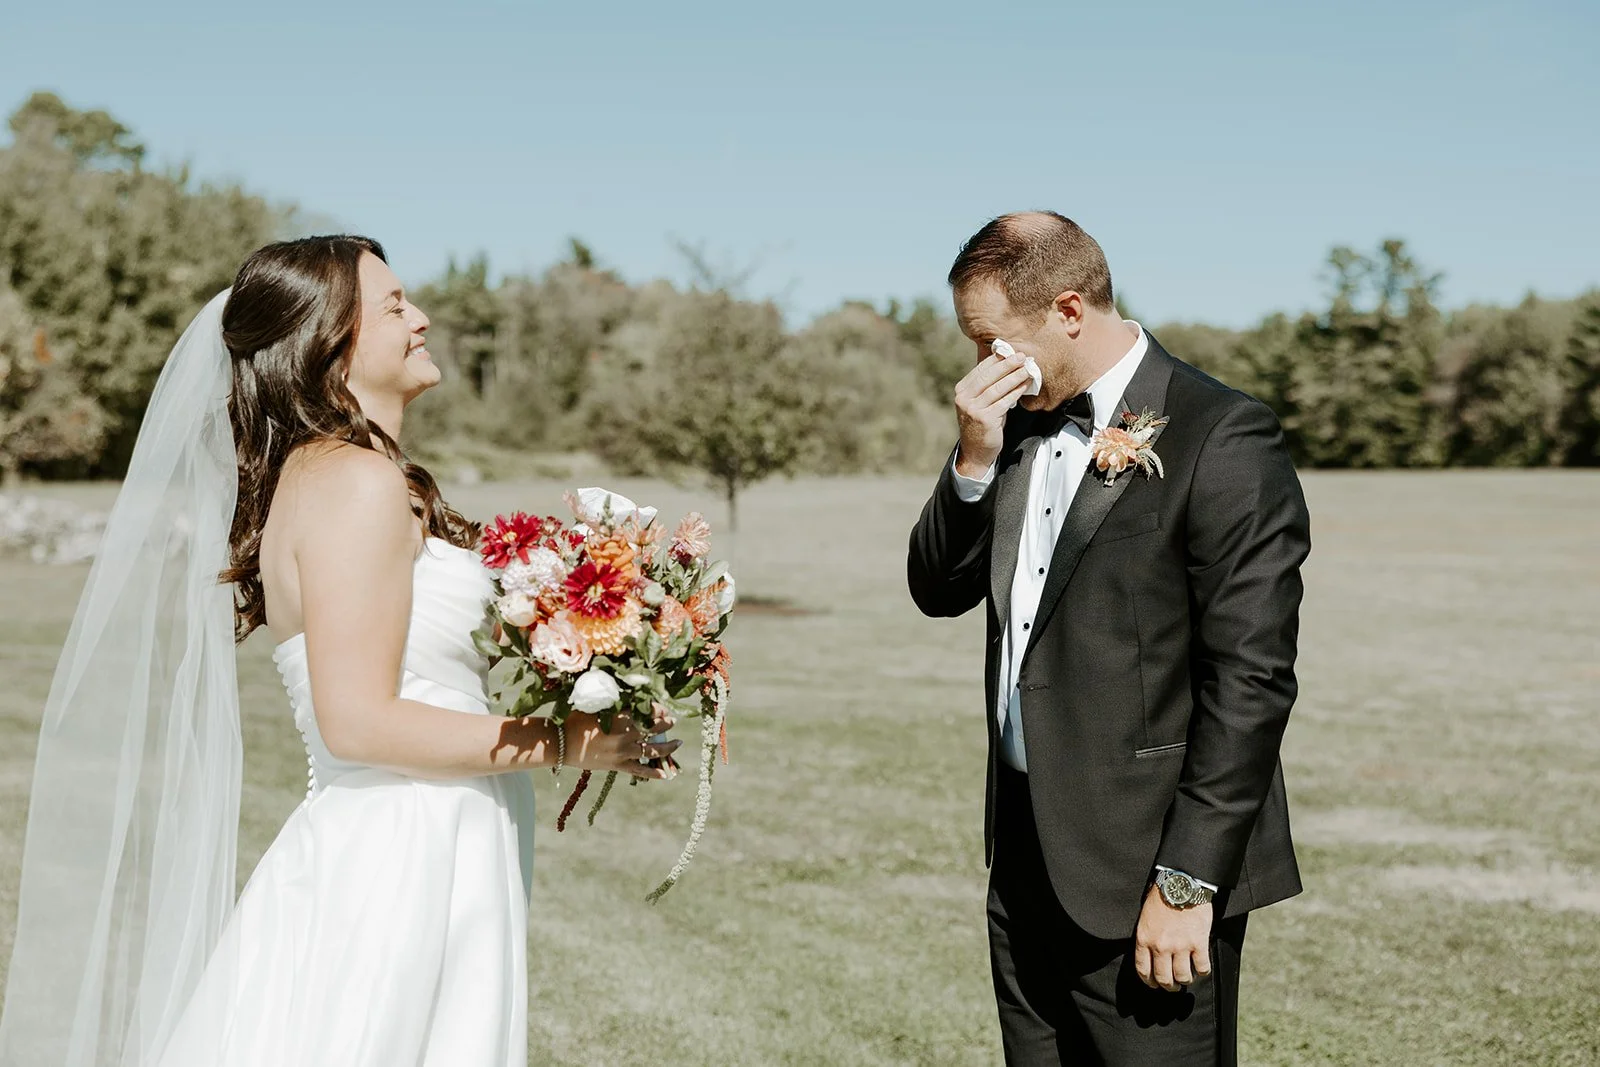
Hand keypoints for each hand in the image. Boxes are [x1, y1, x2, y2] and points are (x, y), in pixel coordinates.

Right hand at [564, 706, 682, 779]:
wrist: (560, 746)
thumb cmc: (574, 722)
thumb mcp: (591, 706)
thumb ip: (609, 699)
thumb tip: (625, 689)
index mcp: (617, 721)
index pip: (642, 712)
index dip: (655, 709)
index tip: (662, 706)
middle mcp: (622, 738)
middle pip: (651, 731)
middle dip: (664, 725)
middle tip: (672, 720)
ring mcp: (621, 754)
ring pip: (650, 751)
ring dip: (666, 747)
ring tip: (678, 743)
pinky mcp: (616, 767)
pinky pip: (638, 771)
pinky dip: (652, 773)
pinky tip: (666, 775)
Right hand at [953, 352, 1033, 477]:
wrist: (975, 451)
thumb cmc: (981, 424)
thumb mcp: (979, 403)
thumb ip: (988, 387)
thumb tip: (1008, 366)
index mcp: (961, 390)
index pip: (981, 370)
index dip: (997, 360)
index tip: (1011, 352)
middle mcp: (964, 398)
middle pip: (988, 376)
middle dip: (1007, 365)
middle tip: (1022, 356)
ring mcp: (972, 409)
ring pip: (997, 388)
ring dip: (1015, 377)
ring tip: (1028, 369)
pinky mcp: (984, 419)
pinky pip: (1004, 402)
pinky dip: (1016, 392)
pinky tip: (1025, 386)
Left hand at [1133, 884, 1213, 991]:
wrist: (1181, 883)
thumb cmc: (1162, 897)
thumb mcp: (1146, 917)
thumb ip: (1147, 937)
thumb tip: (1150, 955)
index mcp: (1144, 939)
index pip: (1143, 970)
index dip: (1150, 982)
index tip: (1155, 984)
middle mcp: (1161, 946)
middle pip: (1164, 978)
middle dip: (1169, 986)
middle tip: (1173, 986)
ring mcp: (1180, 946)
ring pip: (1183, 977)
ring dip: (1185, 980)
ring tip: (1187, 978)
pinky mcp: (1198, 943)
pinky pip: (1201, 967)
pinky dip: (1202, 971)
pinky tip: (1201, 968)